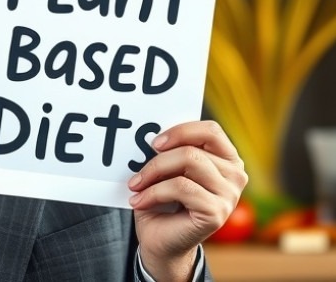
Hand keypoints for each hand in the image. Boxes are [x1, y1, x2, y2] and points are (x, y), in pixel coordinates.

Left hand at [128, 120, 247, 281]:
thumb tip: (152, 136)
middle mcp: (235, 175)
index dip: (181, 131)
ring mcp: (229, 195)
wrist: (161, 241)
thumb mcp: (166, 170)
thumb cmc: (163, 201)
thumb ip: (168, 151)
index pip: (211, 130)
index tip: (154, 143)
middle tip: (136, 173)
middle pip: (192, 150)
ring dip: (153, 174)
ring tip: (136, 186)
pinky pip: (181, 188)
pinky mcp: (217, 212)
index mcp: (227, 159)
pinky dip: (153, 192)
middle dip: (157, 160)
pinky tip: (139, 201)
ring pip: (188, 163)